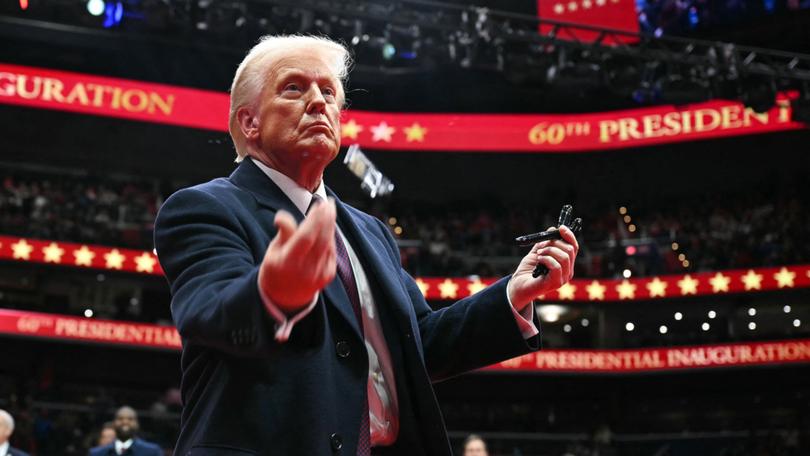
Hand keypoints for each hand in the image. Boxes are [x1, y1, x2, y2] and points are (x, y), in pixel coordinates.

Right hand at [258, 198, 336, 313]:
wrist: (285, 297)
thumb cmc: (276, 269)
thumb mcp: (272, 251)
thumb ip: (283, 234)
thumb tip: (282, 216)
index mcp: (288, 263)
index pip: (306, 238)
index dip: (314, 220)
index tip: (319, 205)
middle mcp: (306, 270)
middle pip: (321, 240)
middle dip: (327, 219)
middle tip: (329, 203)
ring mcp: (319, 274)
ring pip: (328, 244)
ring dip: (331, 226)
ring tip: (330, 210)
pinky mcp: (328, 275)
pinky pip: (332, 252)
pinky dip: (331, 237)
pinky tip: (329, 226)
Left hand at [507, 225, 579, 310]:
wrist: (519, 285)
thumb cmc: (528, 270)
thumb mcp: (538, 251)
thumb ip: (546, 242)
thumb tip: (553, 228)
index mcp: (566, 263)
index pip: (574, 247)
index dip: (569, 236)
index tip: (561, 228)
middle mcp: (567, 271)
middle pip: (570, 250)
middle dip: (555, 243)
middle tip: (542, 245)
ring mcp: (563, 278)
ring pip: (564, 257)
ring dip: (549, 251)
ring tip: (539, 253)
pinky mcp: (556, 283)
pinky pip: (556, 266)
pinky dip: (547, 259)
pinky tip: (539, 260)